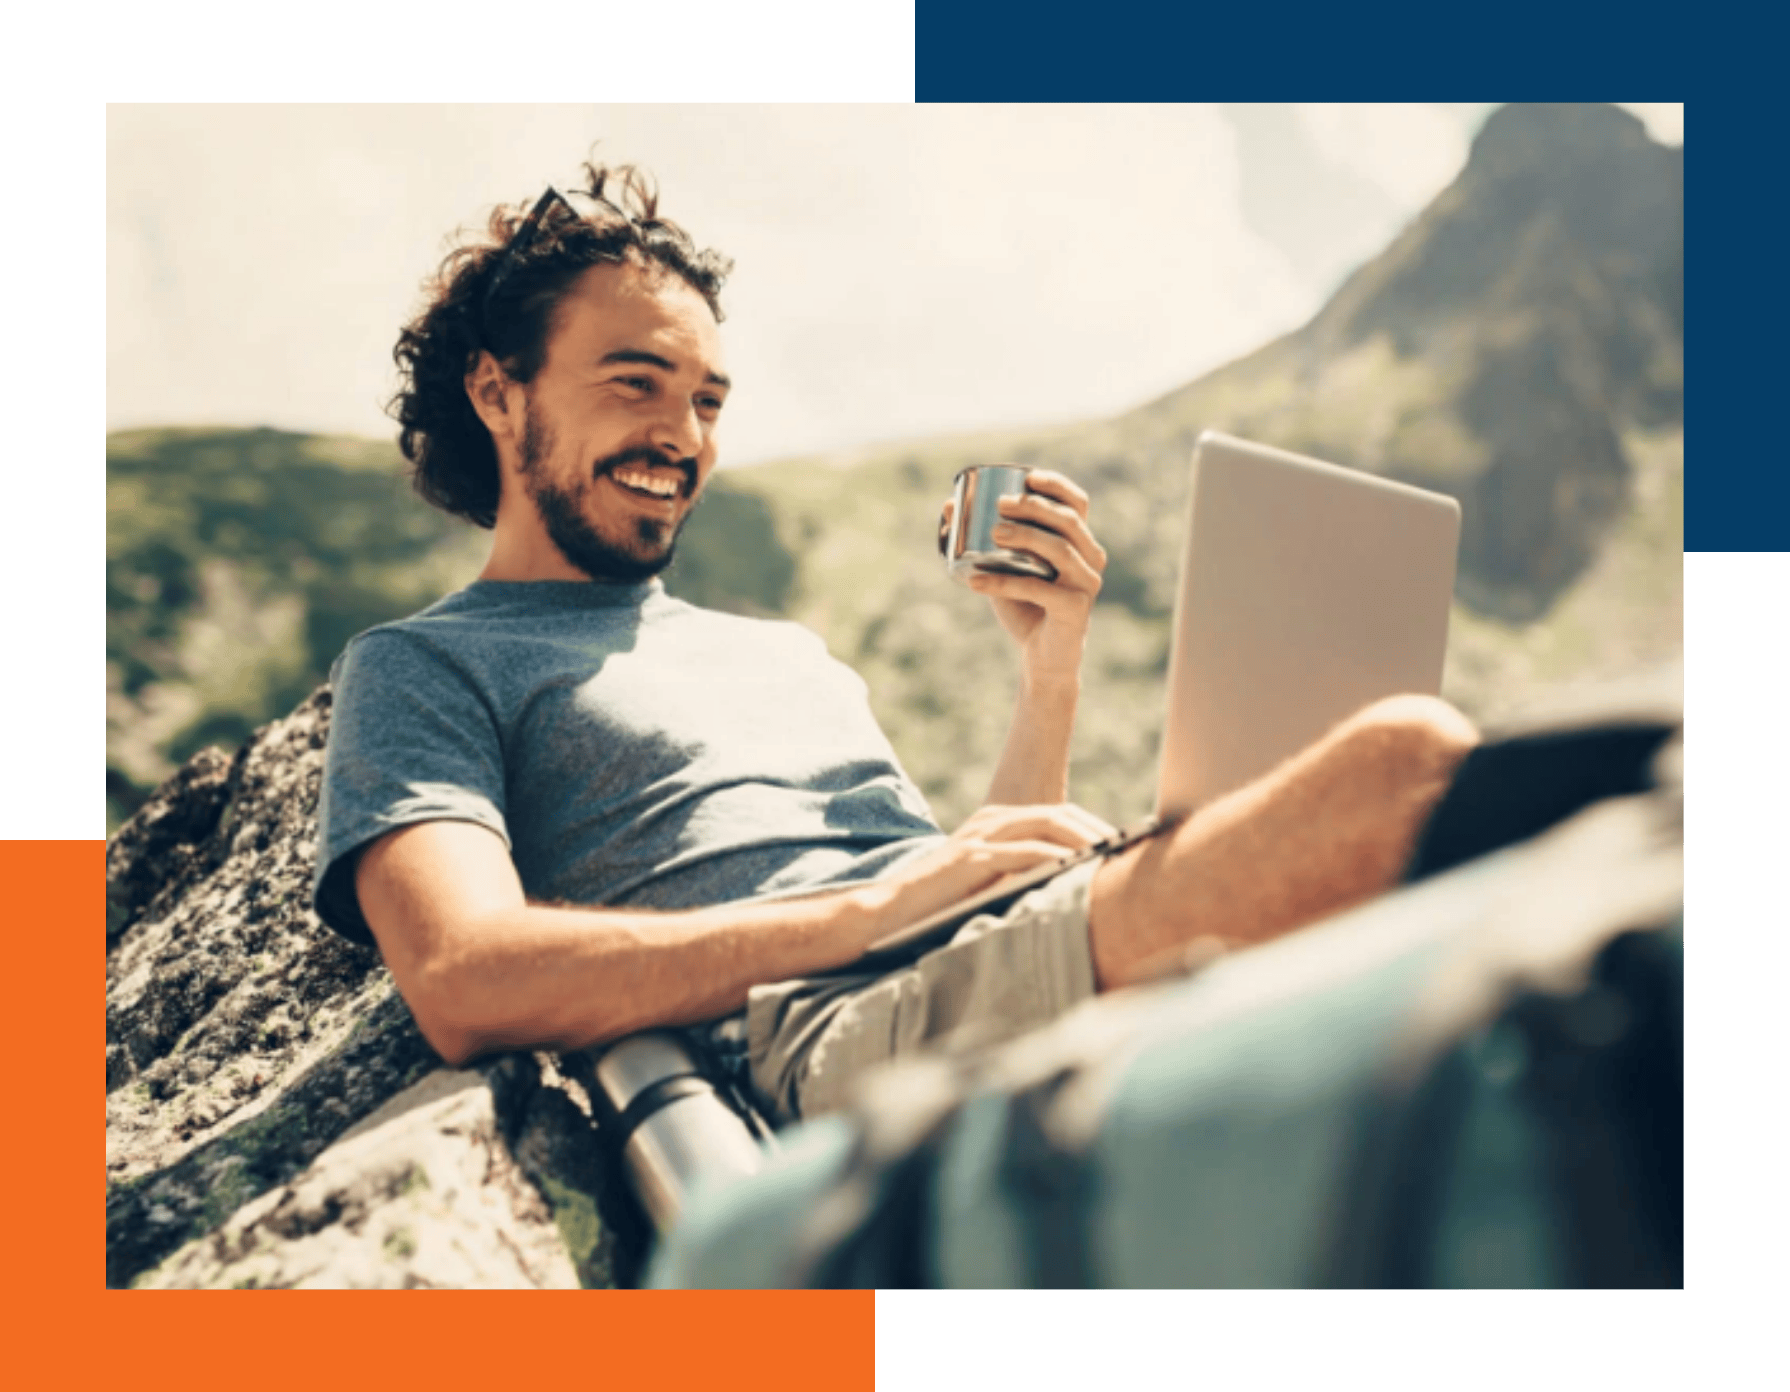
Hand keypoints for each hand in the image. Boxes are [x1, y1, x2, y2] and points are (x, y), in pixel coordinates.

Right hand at [856, 803, 1118, 942]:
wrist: (886, 913)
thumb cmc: (937, 907)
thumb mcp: (987, 885)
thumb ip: (1021, 878)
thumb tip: (1073, 890)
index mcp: (996, 823)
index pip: (1057, 815)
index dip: (1093, 828)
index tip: (1123, 849)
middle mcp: (990, 821)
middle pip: (1059, 814)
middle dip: (1098, 831)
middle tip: (1128, 852)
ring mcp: (981, 836)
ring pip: (1048, 824)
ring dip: (1086, 840)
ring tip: (1113, 858)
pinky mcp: (972, 858)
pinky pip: (1025, 851)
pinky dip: (1056, 858)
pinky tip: (1079, 869)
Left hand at [943, 470, 1106, 685]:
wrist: (1041, 657)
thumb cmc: (1024, 606)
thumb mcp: (1004, 567)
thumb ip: (984, 540)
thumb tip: (948, 507)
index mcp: (1080, 543)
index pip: (1077, 503)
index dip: (1056, 486)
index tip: (1027, 477)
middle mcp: (1091, 560)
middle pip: (1068, 522)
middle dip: (1034, 507)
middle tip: (1000, 505)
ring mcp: (1086, 585)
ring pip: (1060, 550)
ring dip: (1026, 537)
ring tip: (994, 534)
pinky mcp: (1075, 609)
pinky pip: (1039, 589)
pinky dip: (1003, 583)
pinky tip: (975, 581)